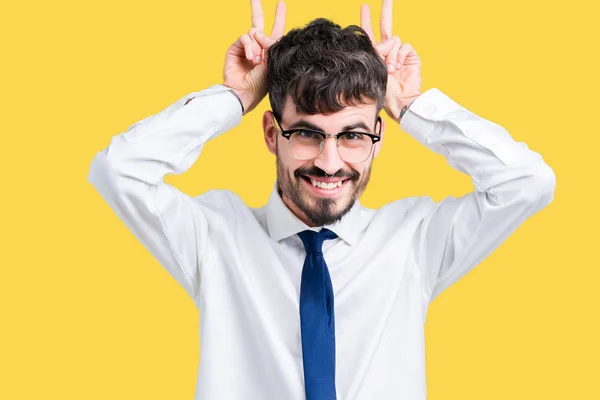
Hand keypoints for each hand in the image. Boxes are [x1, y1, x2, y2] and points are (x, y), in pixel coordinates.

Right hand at [222, 0, 285, 114]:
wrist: (244, 93)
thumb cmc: (261, 84)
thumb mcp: (272, 63)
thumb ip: (269, 44)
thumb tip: (257, 31)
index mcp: (270, 52)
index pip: (276, 31)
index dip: (279, 17)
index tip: (281, 3)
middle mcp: (258, 47)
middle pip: (259, 22)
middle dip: (257, 8)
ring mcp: (247, 47)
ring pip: (254, 31)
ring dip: (257, 46)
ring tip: (256, 61)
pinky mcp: (236, 47)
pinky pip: (246, 37)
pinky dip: (249, 46)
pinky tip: (251, 58)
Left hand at [361, 0, 421, 120]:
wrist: (398, 101)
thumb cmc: (383, 90)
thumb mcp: (373, 68)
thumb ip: (377, 50)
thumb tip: (390, 39)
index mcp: (375, 54)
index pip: (369, 33)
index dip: (366, 20)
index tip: (364, 6)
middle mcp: (387, 51)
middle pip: (386, 26)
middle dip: (386, 10)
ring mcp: (399, 54)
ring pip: (394, 40)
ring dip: (391, 55)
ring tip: (391, 71)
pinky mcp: (410, 56)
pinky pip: (404, 46)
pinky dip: (400, 56)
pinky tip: (399, 68)